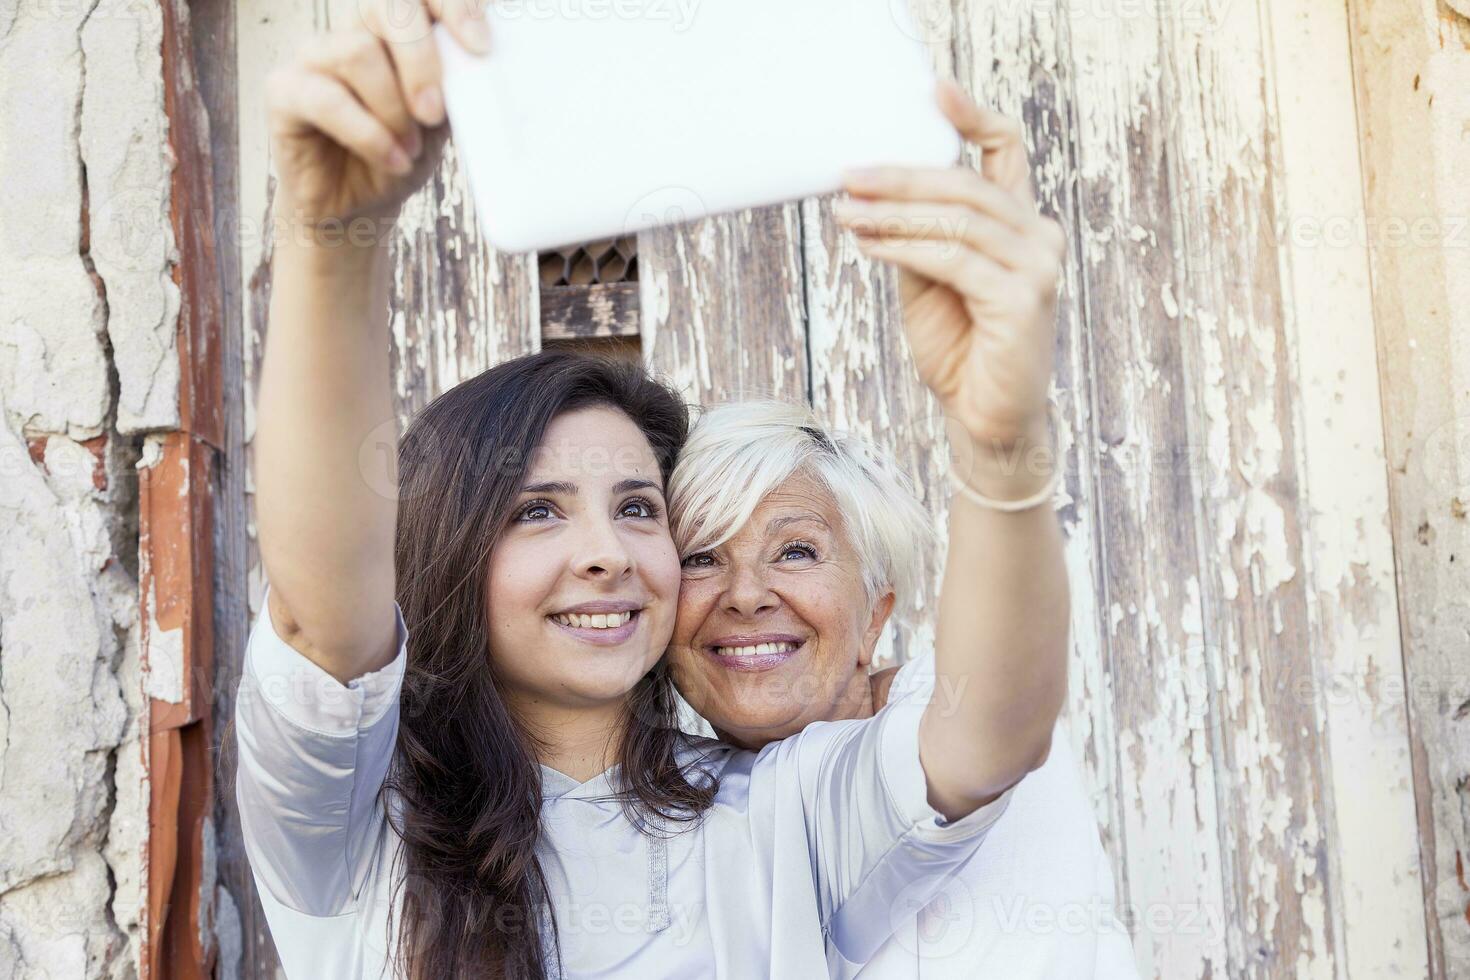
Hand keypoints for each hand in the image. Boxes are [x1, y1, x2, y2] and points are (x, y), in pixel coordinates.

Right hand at [264, 0, 492, 234]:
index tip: (481, 47)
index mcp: (398, 30)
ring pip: (358, 52)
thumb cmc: (404, 154)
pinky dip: (368, 134)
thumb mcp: (444, 120)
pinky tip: (392, 159)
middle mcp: (354, 30)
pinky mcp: (283, 89)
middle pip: (386, 5)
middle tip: (434, 113)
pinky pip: (326, 97)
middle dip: (420, 59)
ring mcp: (315, 55)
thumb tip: (482, 65)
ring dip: (393, 109)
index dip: (454, 5)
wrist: (361, 207)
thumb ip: (457, 85)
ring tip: (410, 148)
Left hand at [832, 80, 1064, 460]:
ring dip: (892, 213)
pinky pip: (952, 260)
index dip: (972, 116)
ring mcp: (1037, 268)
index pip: (1006, 152)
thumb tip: (871, 196)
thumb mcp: (930, 282)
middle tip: (848, 175)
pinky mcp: (1022, 301)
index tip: (933, 90)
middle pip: (965, 184)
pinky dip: (903, 247)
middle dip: (900, 177)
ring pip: (956, 220)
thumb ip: (917, 237)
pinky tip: (868, 243)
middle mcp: (1040, 237)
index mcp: (1022, 224)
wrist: (985, 420)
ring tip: (846, 212)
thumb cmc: (961, 351)